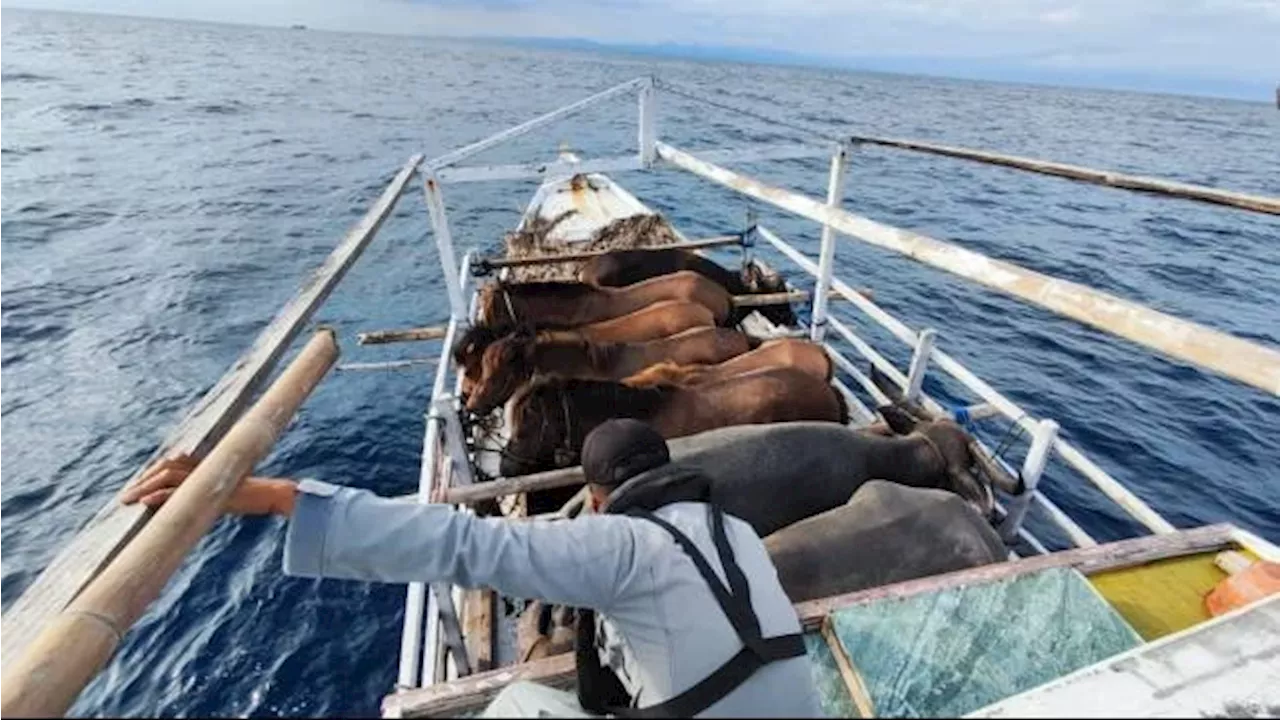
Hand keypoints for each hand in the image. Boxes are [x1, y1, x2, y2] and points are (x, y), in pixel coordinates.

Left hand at [121, 454, 297, 515]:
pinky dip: (159, 494)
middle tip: (125, 496)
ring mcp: (205, 477)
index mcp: (205, 467)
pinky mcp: (207, 489)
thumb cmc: (254, 496)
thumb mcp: (225, 493)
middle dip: (142, 480)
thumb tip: (191, 506)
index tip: (137, 488)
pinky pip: (177, 491)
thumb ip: (207, 494)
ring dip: (143, 487)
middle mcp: (203, 468)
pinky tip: (145, 501)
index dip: (151, 474)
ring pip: (166, 477)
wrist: (271, 494)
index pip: (171, 464)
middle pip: (164, 468)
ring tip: (128, 499)